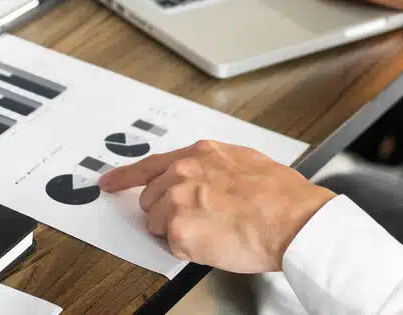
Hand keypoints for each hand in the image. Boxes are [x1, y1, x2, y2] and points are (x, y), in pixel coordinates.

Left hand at [98, 141, 333, 272]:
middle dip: (168, 211)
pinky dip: (189, 249)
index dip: (124, 176)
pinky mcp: (178, 230)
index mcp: (199, 154)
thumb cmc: (281, 196)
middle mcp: (182, 172)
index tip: (108, 182)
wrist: (294, 219)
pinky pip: (173, 245)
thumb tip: (206, 178)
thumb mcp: (243, 161)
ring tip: (213, 230)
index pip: (150, 164)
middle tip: (200, 219)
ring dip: (177, 230)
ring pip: (157, 223)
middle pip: (151, 198)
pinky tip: (214, 242)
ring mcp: (177, 200)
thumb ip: (214, 166)